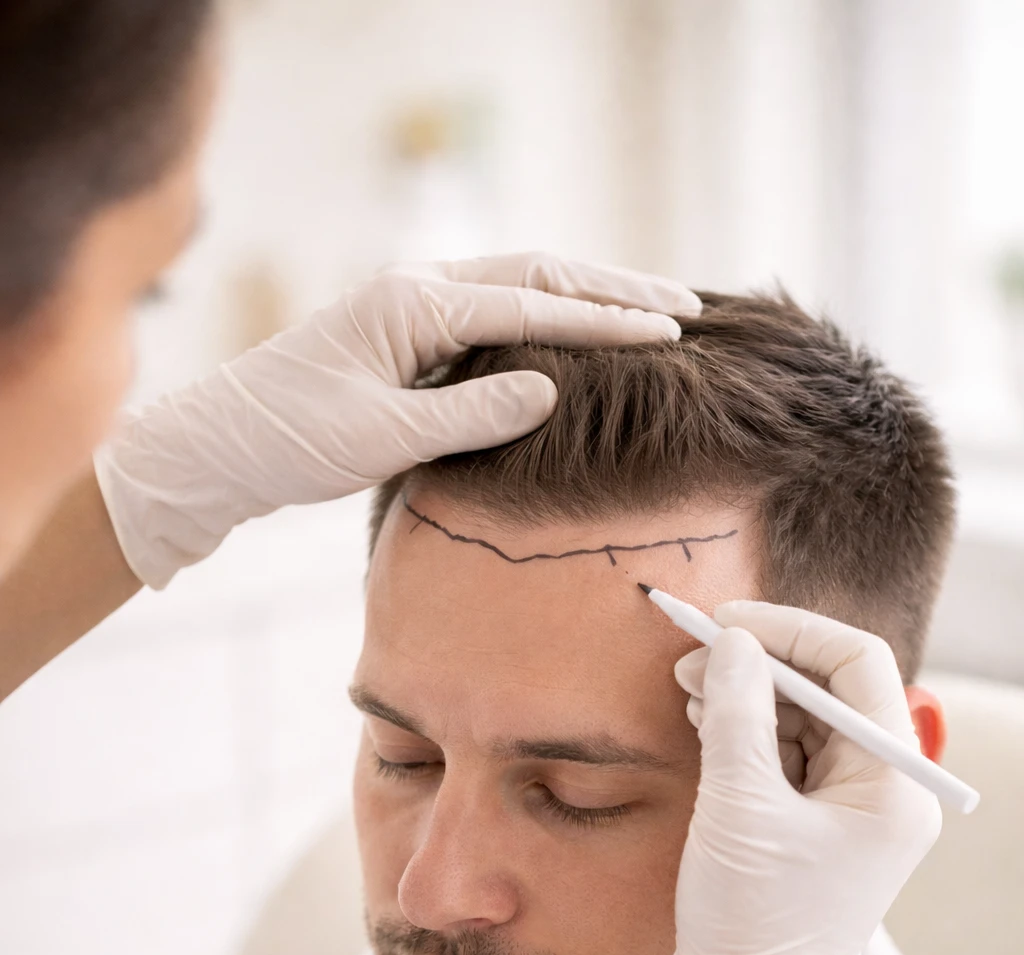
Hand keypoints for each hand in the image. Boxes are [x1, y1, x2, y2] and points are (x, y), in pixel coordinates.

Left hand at [97, 254, 699, 588]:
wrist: (220, 448)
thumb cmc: (291, 442)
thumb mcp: (384, 436)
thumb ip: (471, 412)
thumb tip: (551, 388)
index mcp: (414, 303)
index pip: (533, 304)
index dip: (607, 321)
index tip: (671, 333)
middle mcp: (417, 289)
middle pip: (537, 274)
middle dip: (614, 289)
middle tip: (686, 304)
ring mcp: (411, 308)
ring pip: (518, 288)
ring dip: (584, 298)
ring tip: (650, 311)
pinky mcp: (405, 337)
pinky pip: (493, 316)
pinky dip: (545, 320)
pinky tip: (576, 338)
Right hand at [639, 603, 942, 954]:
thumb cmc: (750, 917)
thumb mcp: (738, 805)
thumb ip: (738, 712)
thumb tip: (734, 643)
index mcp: (893, 785)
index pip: (857, 666)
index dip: (790, 632)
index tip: (727, 623)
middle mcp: (889, 792)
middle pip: (832, 690)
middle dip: (763, 665)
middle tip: (696, 654)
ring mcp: (858, 810)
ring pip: (808, 719)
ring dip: (751, 696)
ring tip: (694, 686)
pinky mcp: (825, 826)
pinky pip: (794, 756)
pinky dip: (751, 733)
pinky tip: (709, 720)